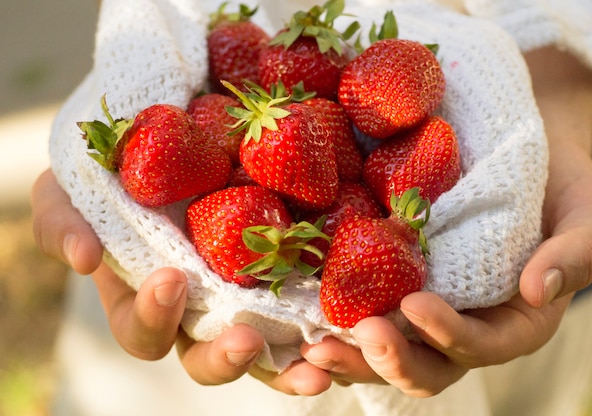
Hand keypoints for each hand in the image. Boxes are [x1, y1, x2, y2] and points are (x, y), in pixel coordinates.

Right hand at [31, 168, 333, 394]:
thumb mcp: (76, 183)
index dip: (154, 317)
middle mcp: (199, 309)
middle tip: (245, 337)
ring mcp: (246, 295)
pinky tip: (348, 324)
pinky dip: (326, 327)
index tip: (171, 279)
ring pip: (267, 351)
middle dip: (225, 356)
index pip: (145, 331)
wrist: (178, 130)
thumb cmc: (121, 165)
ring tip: (316, 364)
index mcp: (147, 297)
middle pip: (208, 358)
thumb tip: (85, 258)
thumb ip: (63, 219)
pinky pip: (307, 312)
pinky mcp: (286, 275)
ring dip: (289, 366)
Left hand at [300, 48, 591, 395]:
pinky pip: (362, 313)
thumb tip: (542, 290)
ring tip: (313, 347)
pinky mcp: (391, 282)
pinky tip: (302, 315)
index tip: (416, 304)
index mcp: (513, 320)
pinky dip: (333, 324)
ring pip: (387, 351)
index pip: (483, 346)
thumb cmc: (557, 180)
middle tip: (354, 336)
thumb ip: (579, 250)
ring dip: (351, 356)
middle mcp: (464, 322)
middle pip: (427, 365)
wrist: (512, 147)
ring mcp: (424, 305)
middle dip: (390, 360)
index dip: (451, 335)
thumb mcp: (587, 209)